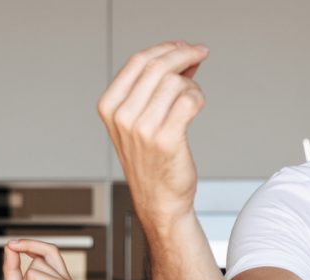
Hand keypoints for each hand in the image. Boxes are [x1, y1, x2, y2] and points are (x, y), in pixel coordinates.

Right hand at [98, 40, 209, 234]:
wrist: (159, 201)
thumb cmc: (151, 162)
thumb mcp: (136, 121)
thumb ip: (151, 88)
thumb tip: (180, 56)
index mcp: (110, 107)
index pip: (138, 61)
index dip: (165, 48)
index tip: (183, 47)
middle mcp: (123, 117)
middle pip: (157, 66)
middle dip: (184, 53)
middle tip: (200, 53)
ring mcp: (143, 129)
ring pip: (175, 82)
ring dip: (191, 83)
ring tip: (192, 96)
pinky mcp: (166, 140)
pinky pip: (189, 100)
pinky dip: (198, 97)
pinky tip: (196, 105)